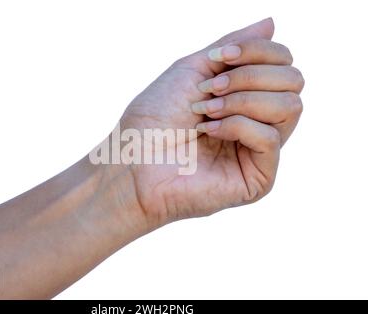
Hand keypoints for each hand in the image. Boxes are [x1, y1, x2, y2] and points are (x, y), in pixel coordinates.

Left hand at [119, 18, 303, 226]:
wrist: (132, 159)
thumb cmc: (155, 117)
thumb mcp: (194, 68)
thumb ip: (234, 45)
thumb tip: (272, 23)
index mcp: (246, 96)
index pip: (283, 63)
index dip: (258, 50)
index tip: (218, 57)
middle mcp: (259, 121)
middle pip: (293, 81)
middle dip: (249, 75)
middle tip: (209, 89)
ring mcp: (260, 151)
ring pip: (290, 107)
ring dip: (243, 100)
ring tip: (206, 111)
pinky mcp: (259, 178)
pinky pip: (271, 138)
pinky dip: (237, 126)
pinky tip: (209, 131)